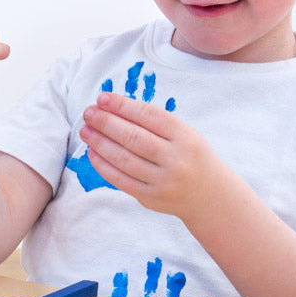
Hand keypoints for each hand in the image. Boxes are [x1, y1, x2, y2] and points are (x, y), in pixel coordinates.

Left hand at [79, 91, 219, 223]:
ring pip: (124, 159)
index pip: (149, 116)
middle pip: (134, 137)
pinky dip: (103, 165)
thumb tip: (113, 108)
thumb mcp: (185, 134)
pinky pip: (121, 180)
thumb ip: (154, 123)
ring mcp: (163, 181)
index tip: (102, 98)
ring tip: (86, 130)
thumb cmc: (191, 156)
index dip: (123, 105)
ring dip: (100, 143)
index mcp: (186, 137)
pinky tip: (92, 152)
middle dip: (106, 123)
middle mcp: (176, 159)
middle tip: (89, 113)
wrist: (210, 196)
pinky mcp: (151, 198)